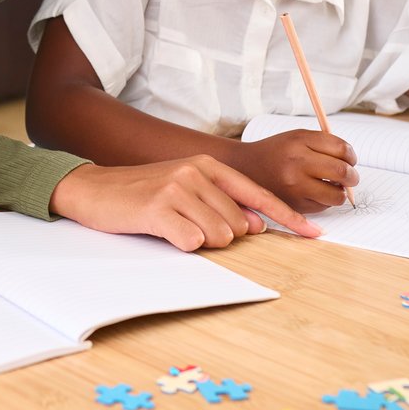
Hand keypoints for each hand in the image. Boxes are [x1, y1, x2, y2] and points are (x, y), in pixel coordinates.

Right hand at [49, 156, 321, 252]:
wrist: (94, 189)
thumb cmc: (142, 192)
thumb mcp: (184, 188)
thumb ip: (220, 202)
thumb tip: (255, 225)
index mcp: (207, 165)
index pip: (257, 194)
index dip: (288, 218)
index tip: (314, 235)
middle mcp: (196, 172)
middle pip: (238, 225)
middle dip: (220, 236)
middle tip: (188, 225)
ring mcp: (177, 188)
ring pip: (219, 236)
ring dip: (200, 241)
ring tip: (173, 226)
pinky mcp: (159, 208)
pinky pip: (192, 242)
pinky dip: (181, 244)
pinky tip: (163, 231)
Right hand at [237, 131, 357, 213]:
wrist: (247, 167)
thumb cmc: (277, 151)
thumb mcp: (297, 137)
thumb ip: (324, 144)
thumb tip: (351, 162)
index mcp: (299, 141)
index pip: (341, 148)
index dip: (351, 155)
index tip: (350, 158)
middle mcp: (297, 163)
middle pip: (342, 172)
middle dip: (352, 176)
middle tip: (350, 177)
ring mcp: (296, 186)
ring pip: (337, 195)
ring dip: (341, 192)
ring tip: (333, 186)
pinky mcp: (295, 204)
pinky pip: (324, 206)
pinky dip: (325, 200)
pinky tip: (315, 192)